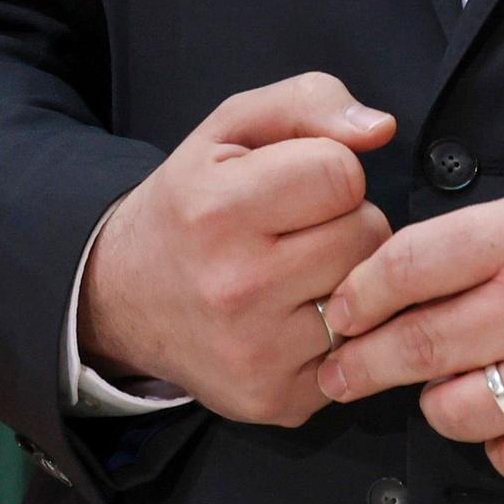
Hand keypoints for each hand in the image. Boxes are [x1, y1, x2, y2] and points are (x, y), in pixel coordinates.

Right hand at [77, 72, 396, 426]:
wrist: (122, 297)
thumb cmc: (190, 203)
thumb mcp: (229, 129)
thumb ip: (307, 102)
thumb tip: (381, 129)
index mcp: (218, 210)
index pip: (342, 174)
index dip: (326, 170)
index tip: (292, 184)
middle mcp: (236, 288)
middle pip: (367, 234)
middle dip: (344, 222)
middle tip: (295, 229)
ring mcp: (258, 354)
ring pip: (370, 297)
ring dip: (345, 277)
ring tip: (295, 271)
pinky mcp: (277, 401)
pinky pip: (356, 354)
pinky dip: (335, 333)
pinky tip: (291, 320)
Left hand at [316, 168, 503, 484]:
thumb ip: (485, 238)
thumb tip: (408, 274)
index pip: (404, 268)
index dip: (357, 294)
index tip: (340, 309)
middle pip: (413, 347)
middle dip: (358, 364)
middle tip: (336, 373)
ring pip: (454, 413)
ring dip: (433, 405)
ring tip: (438, 390)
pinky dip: (499, 447)